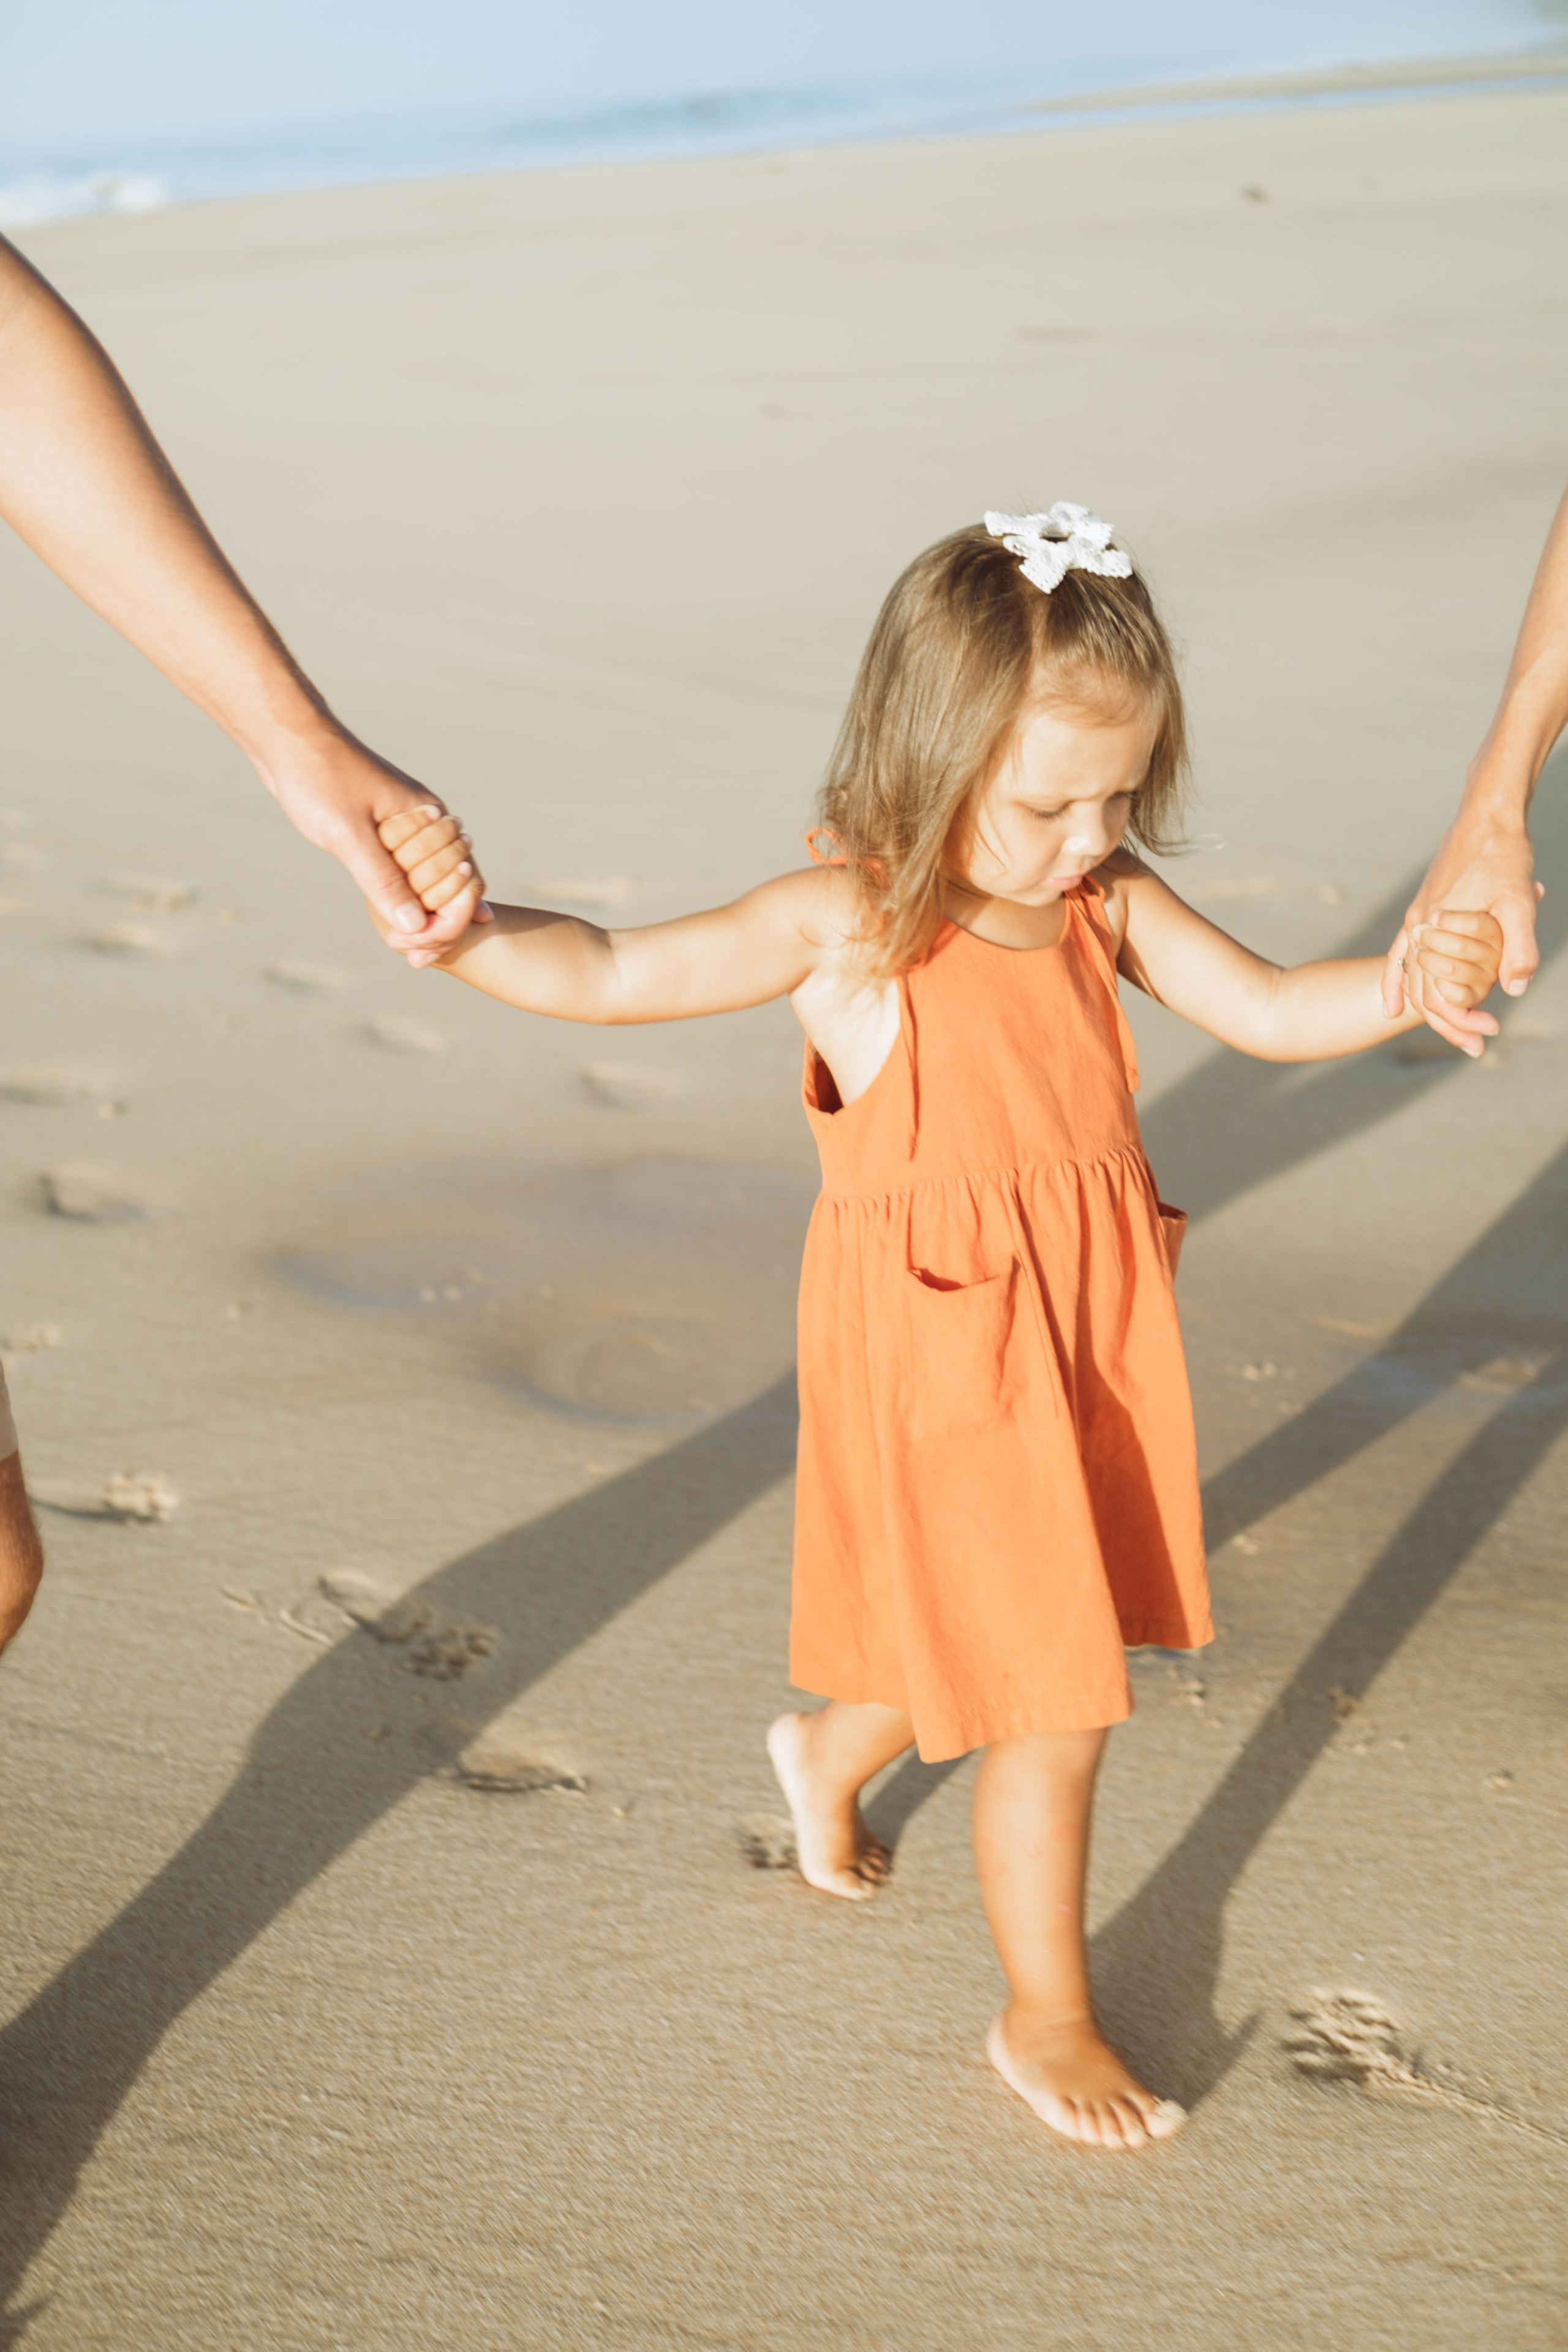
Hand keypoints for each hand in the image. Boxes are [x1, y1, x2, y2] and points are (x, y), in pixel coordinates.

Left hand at [262, 730, 490, 966]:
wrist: (287, 740)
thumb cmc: (319, 777)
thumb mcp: (348, 834)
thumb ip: (382, 879)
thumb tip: (413, 925)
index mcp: (428, 817)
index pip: (463, 879)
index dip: (449, 920)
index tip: (420, 949)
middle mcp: (426, 821)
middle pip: (454, 884)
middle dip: (441, 924)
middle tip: (416, 959)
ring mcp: (406, 825)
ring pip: (433, 879)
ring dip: (427, 916)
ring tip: (413, 952)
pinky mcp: (383, 830)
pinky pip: (408, 871)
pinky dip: (408, 899)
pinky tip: (405, 923)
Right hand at [1382, 803, 1539, 1046]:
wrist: (1486, 816)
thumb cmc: (1505, 855)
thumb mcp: (1520, 902)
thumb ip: (1519, 948)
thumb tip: (1514, 990)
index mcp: (1436, 928)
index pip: (1439, 993)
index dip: (1461, 1021)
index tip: (1485, 1036)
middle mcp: (1418, 927)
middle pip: (1422, 993)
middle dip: (1448, 1024)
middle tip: (1477, 1047)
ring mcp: (1416, 920)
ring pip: (1410, 979)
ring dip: (1430, 1010)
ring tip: (1457, 1034)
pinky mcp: (1420, 912)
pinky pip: (1399, 957)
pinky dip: (1396, 984)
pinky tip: (1394, 1006)